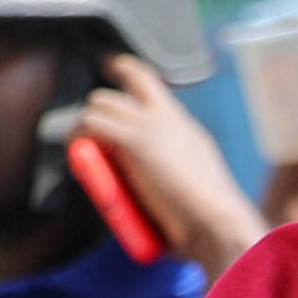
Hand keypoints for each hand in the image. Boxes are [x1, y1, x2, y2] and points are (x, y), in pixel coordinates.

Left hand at [83, 54, 269, 272]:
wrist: (219, 225)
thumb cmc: (210, 222)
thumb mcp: (196, 189)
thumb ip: (175, 182)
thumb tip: (159, 204)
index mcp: (186, 129)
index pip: (151, 85)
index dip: (128, 74)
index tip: (113, 72)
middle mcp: (169, 119)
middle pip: (126, 82)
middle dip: (102, 106)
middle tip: (92, 135)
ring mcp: (151, 126)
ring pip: (101, 102)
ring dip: (86, 125)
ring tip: (84, 154)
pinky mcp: (134, 141)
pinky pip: (91, 124)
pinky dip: (78, 138)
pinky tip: (78, 157)